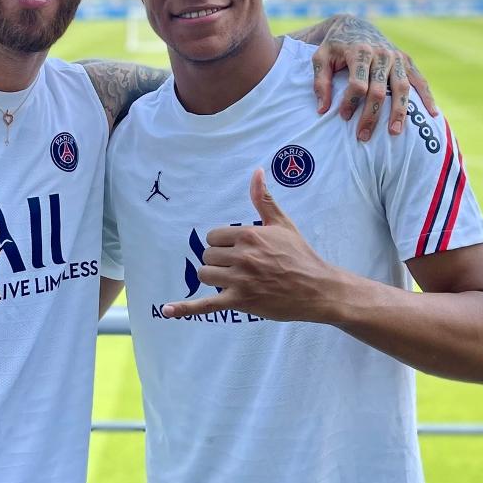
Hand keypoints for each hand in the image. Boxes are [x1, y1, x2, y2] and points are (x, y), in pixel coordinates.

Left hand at [161, 170, 334, 321]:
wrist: (317, 288)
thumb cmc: (300, 254)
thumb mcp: (282, 223)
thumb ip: (263, 198)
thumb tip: (256, 172)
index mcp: (249, 235)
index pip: (213, 236)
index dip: (222, 243)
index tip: (237, 249)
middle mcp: (242, 256)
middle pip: (208, 255)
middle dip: (219, 260)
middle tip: (240, 266)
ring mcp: (240, 280)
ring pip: (205, 274)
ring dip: (214, 276)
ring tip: (232, 279)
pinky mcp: (240, 302)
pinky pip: (205, 305)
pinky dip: (184, 308)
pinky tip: (166, 310)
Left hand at [312, 23, 437, 138]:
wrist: (355, 25)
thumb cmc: (335, 46)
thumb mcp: (320, 58)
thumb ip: (321, 82)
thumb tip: (323, 109)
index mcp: (360, 51)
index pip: (358, 84)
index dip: (351, 102)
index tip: (344, 117)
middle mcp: (382, 54)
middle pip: (379, 91)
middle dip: (371, 116)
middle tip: (363, 137)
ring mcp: (397, 57)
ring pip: (402, 88)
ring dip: (399, 112)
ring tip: (394, 133)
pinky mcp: (407, 60)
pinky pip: (420, 80)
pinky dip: (427, 97)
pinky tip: (432, 114)